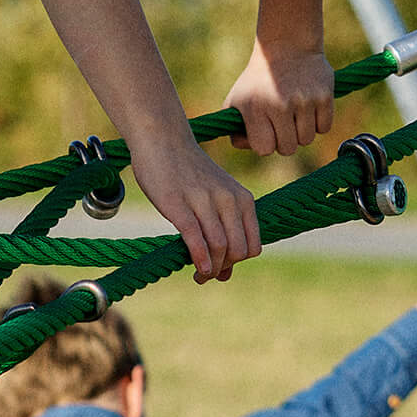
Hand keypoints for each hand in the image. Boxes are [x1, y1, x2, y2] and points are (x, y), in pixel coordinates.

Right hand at [130, 133, 260, 282]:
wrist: (163, 139)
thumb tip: (223, 275)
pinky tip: (197, 269)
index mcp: (243, 198)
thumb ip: (223, 231)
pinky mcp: (178, 203)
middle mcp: (228, 199)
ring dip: (211, 270)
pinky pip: (196, 237)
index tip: (220, 268)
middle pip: (238, 250)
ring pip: (220, 247)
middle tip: (206, 275)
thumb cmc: (188, 173)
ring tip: (199, 276)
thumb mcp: (215, 197)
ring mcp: (204, 200)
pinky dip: (200, 259)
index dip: (238, 263)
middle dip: (224, 269)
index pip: (253, 246)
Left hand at [224, 42, 335, 155]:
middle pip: (288, 149)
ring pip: (307, 140)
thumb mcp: (237, 99)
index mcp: (255, 108)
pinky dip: (317, 122)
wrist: (286, 44)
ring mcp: (304, 100)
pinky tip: (308, 107)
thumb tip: (249, 147)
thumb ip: (236, 130)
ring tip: (294, 112)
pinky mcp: (324, 96)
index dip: (265, 143)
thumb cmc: (259, 79)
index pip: (264, 149)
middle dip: (284, 140)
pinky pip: (324, 128)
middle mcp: (280, 105)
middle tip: (281, 122)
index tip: (265, 130)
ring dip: (301, 131)